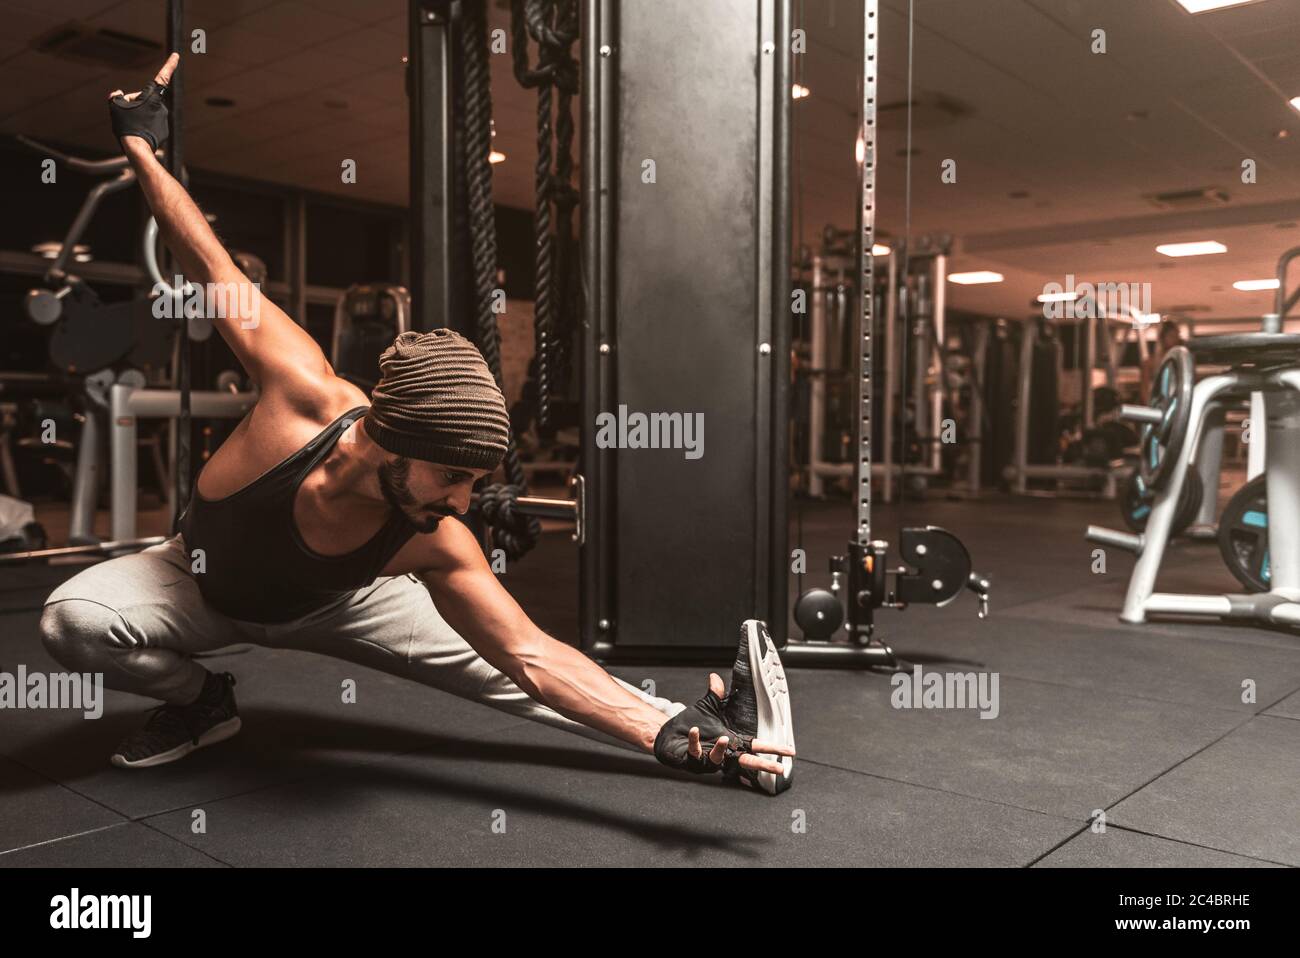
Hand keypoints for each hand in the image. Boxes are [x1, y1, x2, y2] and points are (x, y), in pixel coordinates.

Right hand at [108, 53, 179, 150]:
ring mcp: (164, 118)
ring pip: (147, 112)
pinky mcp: (164, 129)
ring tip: (134, 125)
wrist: (137, 148)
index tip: (176, 56)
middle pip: (144, 99)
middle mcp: (162, 106)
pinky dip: (144, 125)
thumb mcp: (115, 106)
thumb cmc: (126, 125)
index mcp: (152, 96)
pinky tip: (139, 131)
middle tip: (128, 116)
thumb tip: (119, 95)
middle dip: (135, 104)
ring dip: (139, 115)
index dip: (169, 65)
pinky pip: (151, 122)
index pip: (162, 77)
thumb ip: (116, 97)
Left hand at [653, 673, 793, 779]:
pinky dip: (695, 741)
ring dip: (721, 749)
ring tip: (723, 738)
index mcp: (731, 740)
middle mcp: (722, 752)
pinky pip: (695, 753)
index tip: (789, 751)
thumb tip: (715, 678)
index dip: (772, 749)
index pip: (755, 746)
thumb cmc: (691, 725)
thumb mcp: (706, 707)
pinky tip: (693, 730)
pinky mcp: (692, 759)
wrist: (669, 735)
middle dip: (762, 765)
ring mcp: (708, 758)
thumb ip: (714, 694)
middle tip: (778, 769)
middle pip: (746, 761)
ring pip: (719, 759)